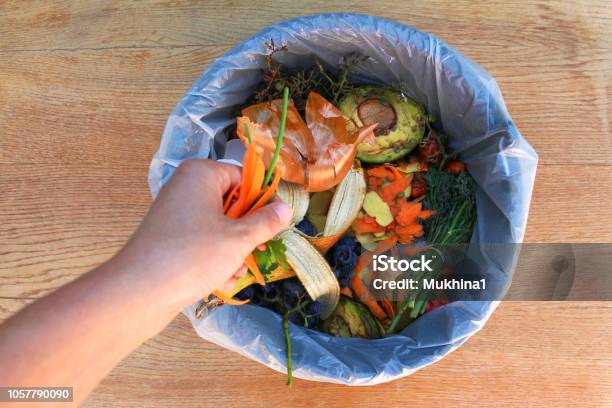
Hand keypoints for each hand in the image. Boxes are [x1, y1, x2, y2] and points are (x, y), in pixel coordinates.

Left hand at [121, 159, 291, 305]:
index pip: (243, 176)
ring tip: (235, 270)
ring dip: (233, 250)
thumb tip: (285, 208)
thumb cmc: (194, 254)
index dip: (262, 199)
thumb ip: (266, 221)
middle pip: (232, 203)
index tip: (276, 221)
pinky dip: (214, 259)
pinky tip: (219, 281)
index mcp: (201, 174)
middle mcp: (186, 188)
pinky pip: (202, 242)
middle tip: (258, 249)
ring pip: (219, 227)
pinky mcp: (169, 238)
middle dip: (247, 231)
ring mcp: (176, 214)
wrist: (140, 290)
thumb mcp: (239, 238)